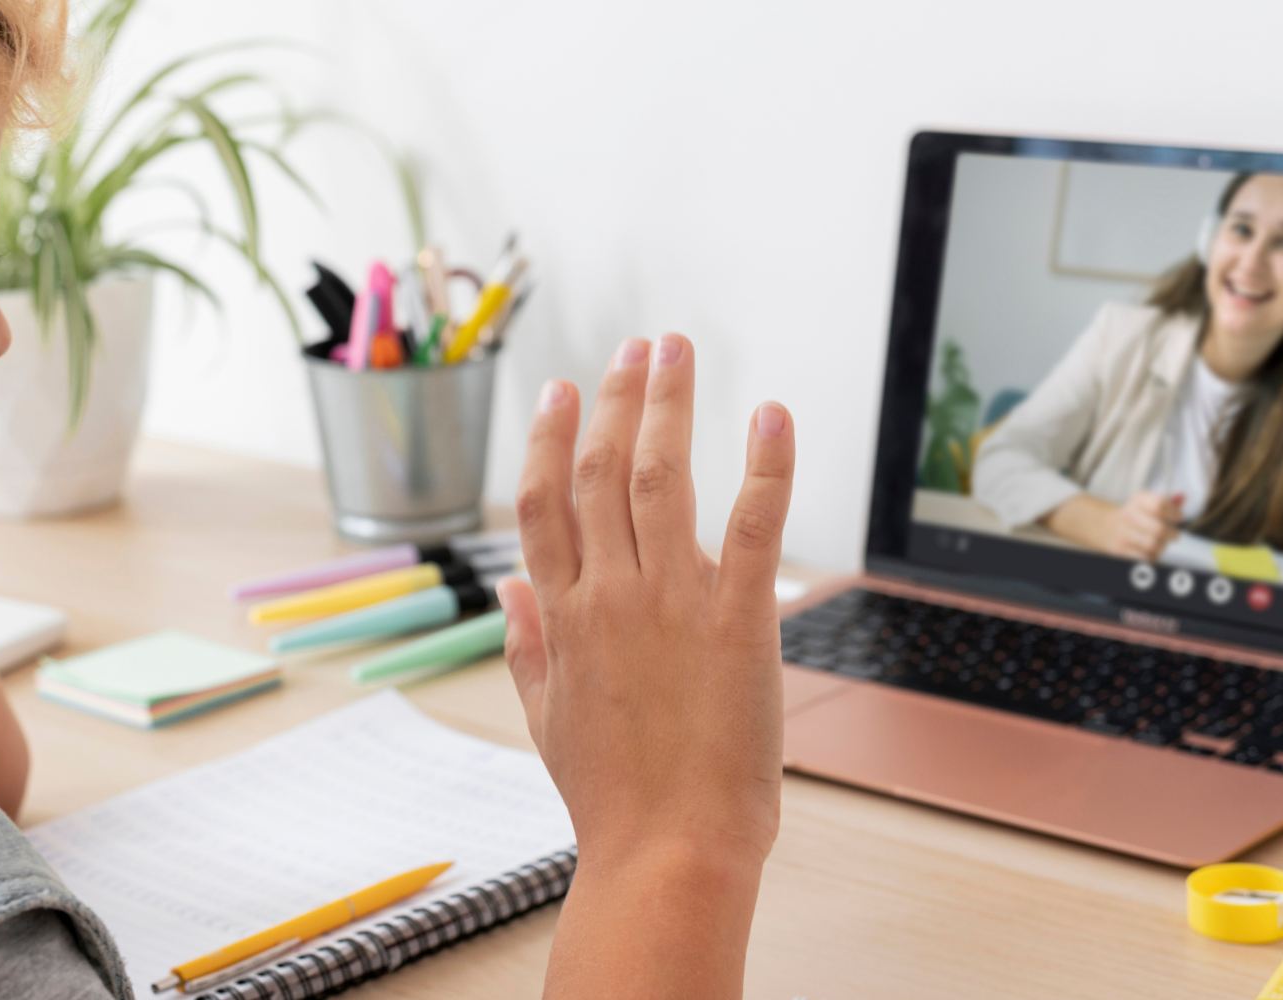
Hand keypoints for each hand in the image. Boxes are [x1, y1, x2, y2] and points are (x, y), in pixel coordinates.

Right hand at [504, 335, 790, 997]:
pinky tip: (771, 414)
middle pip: (603, 471)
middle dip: (618, 399)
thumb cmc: (611, 796)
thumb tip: (510, 590)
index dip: (552, 439)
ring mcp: (672, 603)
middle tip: (636, 347)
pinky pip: (754, 525)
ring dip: (670, 406)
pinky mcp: (738, 620)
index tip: (562, 391)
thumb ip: (527, 646)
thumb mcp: (546, 718)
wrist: (669, 849)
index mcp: (563, 616)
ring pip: (664, 478)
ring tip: (678, 352)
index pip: (544, 503)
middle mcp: (610, 596)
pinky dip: (767, 465)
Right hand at [1104, 490, 1182, 559]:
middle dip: (1172, 534)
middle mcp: (1128, 515)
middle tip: (1173, 535)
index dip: (1174, 513)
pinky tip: (1150, 551)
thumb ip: (1170, 503)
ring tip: (1160, 543)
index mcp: (1138, 500)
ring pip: (1152, 545)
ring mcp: (1123, 533)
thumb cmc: (1139, 517)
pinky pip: (1144, 557)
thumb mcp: (1151, 504)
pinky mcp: (1121, 550)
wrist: (1109, 527)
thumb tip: (1182, 497)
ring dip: (1161, 547)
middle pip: (1159, 529)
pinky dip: (1151, 557)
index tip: (1178, 517)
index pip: (1159, 505)